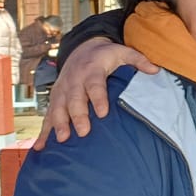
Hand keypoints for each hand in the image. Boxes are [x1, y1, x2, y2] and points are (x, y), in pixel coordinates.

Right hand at [35, 38, 159, 149]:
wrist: (81, 49)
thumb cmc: (105, 55)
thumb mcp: (123, 52)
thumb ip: (138, 60)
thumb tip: (156, 70)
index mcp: (91, 71)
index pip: (95, 85)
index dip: (98, 98)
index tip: (103, 113)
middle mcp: (74, 81)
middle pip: (75, 99)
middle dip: (78, 116)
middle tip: (83, 132)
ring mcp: (62, 91)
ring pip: (58, 108)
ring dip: (58, 124)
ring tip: (62, 140)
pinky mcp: (55, 99)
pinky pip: (47, 116)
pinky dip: (43, 131)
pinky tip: (39, 146)